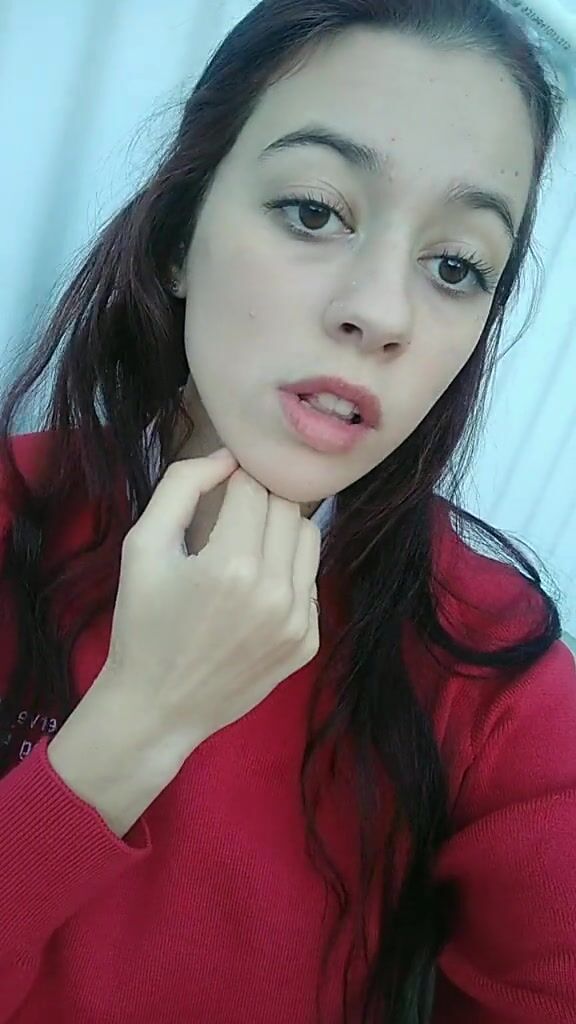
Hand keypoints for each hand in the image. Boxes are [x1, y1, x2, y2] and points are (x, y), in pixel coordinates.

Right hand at [99, 451, 321, 754]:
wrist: (156, 708)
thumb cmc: (141, 623)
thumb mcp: (142, 545)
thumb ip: (182, 486)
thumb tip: (229, 456)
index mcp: (232, 564)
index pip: (254, 488)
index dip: (234, 482)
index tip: (218, 494)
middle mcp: (275, 592)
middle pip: (286, 508)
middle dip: (259, 503)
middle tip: (229, 522)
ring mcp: (297, 621)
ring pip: (308, 539)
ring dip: (279, 533)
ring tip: (245, 552)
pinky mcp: (308, 643)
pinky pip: (310, 581)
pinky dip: (286, 574)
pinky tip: (254, 593)